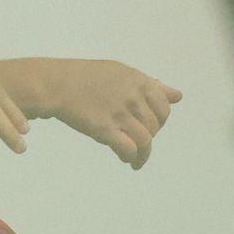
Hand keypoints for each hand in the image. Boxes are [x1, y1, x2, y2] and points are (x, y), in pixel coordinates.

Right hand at [35, 59, 182, 168]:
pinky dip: (131, 158)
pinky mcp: (103, 128)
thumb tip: (177, 95)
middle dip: (150, 137)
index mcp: (138, 81)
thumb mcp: (122, 73)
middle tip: (137, 143)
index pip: (164, 107)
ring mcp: (118, 112)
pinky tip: (126, 160)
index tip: (151, 128)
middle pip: (155, 126)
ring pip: (145, 141)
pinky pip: (128, 148)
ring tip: (136, 160)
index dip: (159, 121)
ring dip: (143, 155)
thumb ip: (150, 85)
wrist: (56, 84)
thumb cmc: (87, 77)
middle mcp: (132, 96)